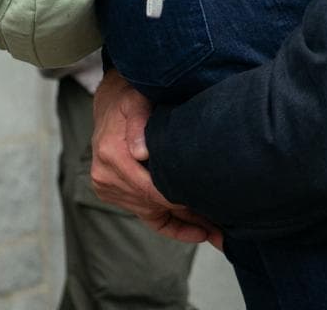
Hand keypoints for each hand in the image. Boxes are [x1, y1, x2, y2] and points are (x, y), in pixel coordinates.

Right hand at [89, 69, 222, 247]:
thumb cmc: (129, 95)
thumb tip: (141, 152)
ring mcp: (107, 186)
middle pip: (153, 205)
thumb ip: (138, 120)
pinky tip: (197, 231)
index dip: (179, 202)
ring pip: (152, 213)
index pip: (149, 190)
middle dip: (187, 216)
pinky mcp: (113, 192)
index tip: (207, 211)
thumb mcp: (136, 98)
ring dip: (184, 221)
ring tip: (216, 227)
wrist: (109, 99)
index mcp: (111, 154)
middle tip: (220, 227)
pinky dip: (170, 225)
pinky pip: (145, 215)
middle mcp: (105, 175)